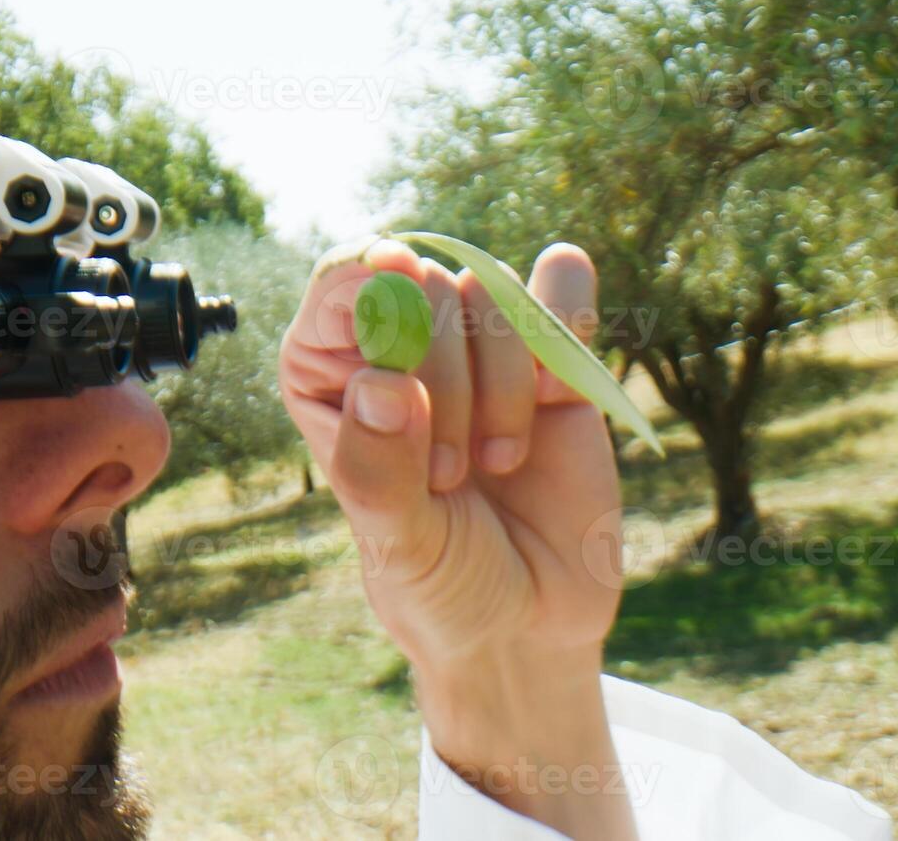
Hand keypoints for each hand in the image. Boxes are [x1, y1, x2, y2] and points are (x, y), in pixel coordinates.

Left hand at [279, 237, 635, 838]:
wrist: (530, 623)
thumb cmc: (439, 584)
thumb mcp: (399, 545)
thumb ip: (382, 469)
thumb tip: (382, 381)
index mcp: (333, 377)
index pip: (339, 290)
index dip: (365, 274)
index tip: (395, 277)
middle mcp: (400, 347)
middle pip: (422, 286)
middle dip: (443, 371)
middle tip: (452, 473)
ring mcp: (479, 347)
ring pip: (492, 291)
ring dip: (503, 380)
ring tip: (497, 464)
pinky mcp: (553, 357)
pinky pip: (561, 288)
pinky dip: (565, 317)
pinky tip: (559, 390)